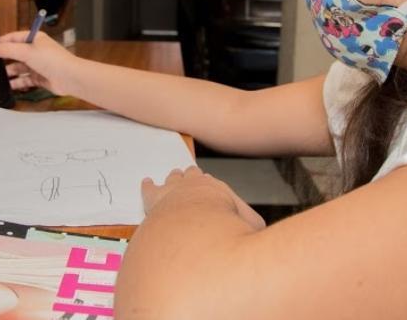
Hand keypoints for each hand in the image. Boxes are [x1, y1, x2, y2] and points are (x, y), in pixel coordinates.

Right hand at [0, 31, 78, 94]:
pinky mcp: (41, 78)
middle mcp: (37, 51)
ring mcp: (39, 65)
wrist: (69, 78)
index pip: (15, 37)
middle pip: (17, 54)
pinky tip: (9, 85)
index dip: (3, 42)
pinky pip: (26, 80)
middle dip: (6, 59)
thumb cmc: (53, 60)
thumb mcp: (26, 52)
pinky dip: (18, 83)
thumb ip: (7, 50)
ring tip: (0, 76)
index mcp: (35, 39)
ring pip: (20, 68)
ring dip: (11, 72)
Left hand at [142, 166, 265, 230]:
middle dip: (191, 176)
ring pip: (172, 179)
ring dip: (173, 178)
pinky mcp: (155, 197)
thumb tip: (261, 232)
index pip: (212, 184)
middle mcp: (194, 184)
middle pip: (192, 176)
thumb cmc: (224, 224)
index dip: (210, 185)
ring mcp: (173, 189)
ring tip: (173, 175)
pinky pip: (149, 187)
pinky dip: (147, 185)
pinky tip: (145, 182)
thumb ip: (254, 226)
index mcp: (215, 188)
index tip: (209, 183)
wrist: (196, 222)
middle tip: (189, 174)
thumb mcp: (251, 225)